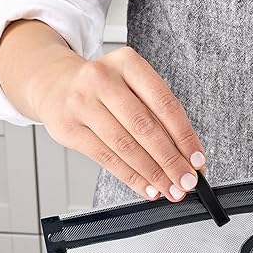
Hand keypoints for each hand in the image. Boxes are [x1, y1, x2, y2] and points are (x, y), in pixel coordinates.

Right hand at [30, 44, 204, 201]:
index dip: (185, 137)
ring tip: (170, 189)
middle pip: (145, 127)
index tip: (197, 160)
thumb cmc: (103, 89)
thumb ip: (158, 116)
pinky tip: (147, 188)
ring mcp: (83, 103)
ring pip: (126, 146)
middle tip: (187, 180)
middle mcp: (103, 79)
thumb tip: (187, 157)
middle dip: (171, 160)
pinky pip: (108, 159)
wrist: (54, 84)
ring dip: (153, 174)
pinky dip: (132, 177)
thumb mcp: (131, 87)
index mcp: (128, 64)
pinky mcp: (70, 129)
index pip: (165, 104)